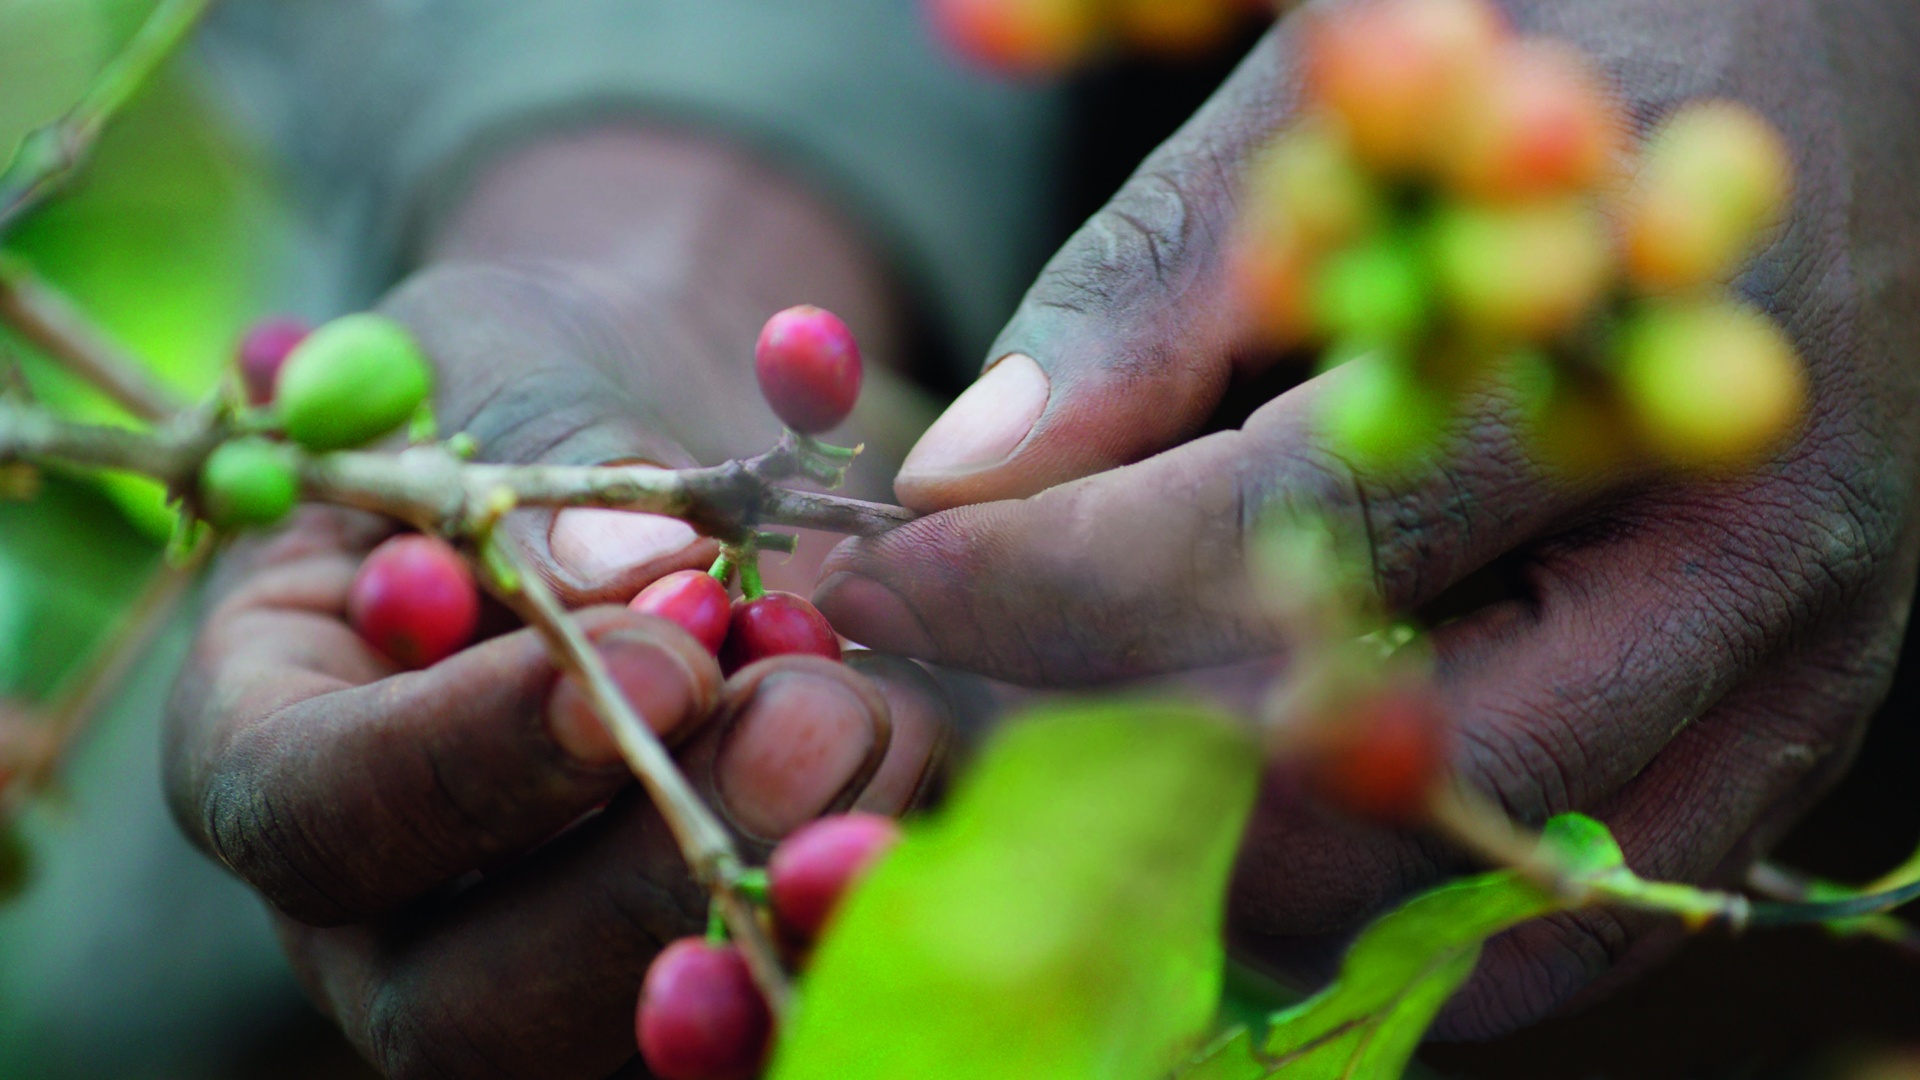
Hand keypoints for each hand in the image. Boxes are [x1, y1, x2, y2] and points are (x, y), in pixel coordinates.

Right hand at [165, 131, 952, 1078]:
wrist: (642, 442)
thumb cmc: (534, 392)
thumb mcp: (514, 371)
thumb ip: (552, 462)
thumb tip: (624, 573)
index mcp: (273, 738)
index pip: (318, 809)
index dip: (480, 760)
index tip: (665, 659)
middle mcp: (388, 902)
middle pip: (467, 1003)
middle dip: (652, 879)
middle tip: (811, 720)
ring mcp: (542, 965)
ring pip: (640, 1045)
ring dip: (785, 916)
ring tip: (885, 729)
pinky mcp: (690, 975)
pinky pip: (776, 1010)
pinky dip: (875, 921)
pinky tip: (938, 786)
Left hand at [817, 2, 1919, 1036]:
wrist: (1843, 40)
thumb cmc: (1565, 48)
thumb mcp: (1351, 98)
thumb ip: (1154, 288)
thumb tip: (961, 477)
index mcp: (1616, 353)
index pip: (1279, 536)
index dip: (1041, 584)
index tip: (881, 588)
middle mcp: (1741, 539)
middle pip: (1373, 744)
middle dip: (1115, 744)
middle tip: (955, 705)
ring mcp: (1798, 656)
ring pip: (1477, 868)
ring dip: (1242, 863)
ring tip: (1075, 781)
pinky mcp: (1802, 722)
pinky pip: (1602, 910)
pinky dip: (1420, 933)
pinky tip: (1265, 878)